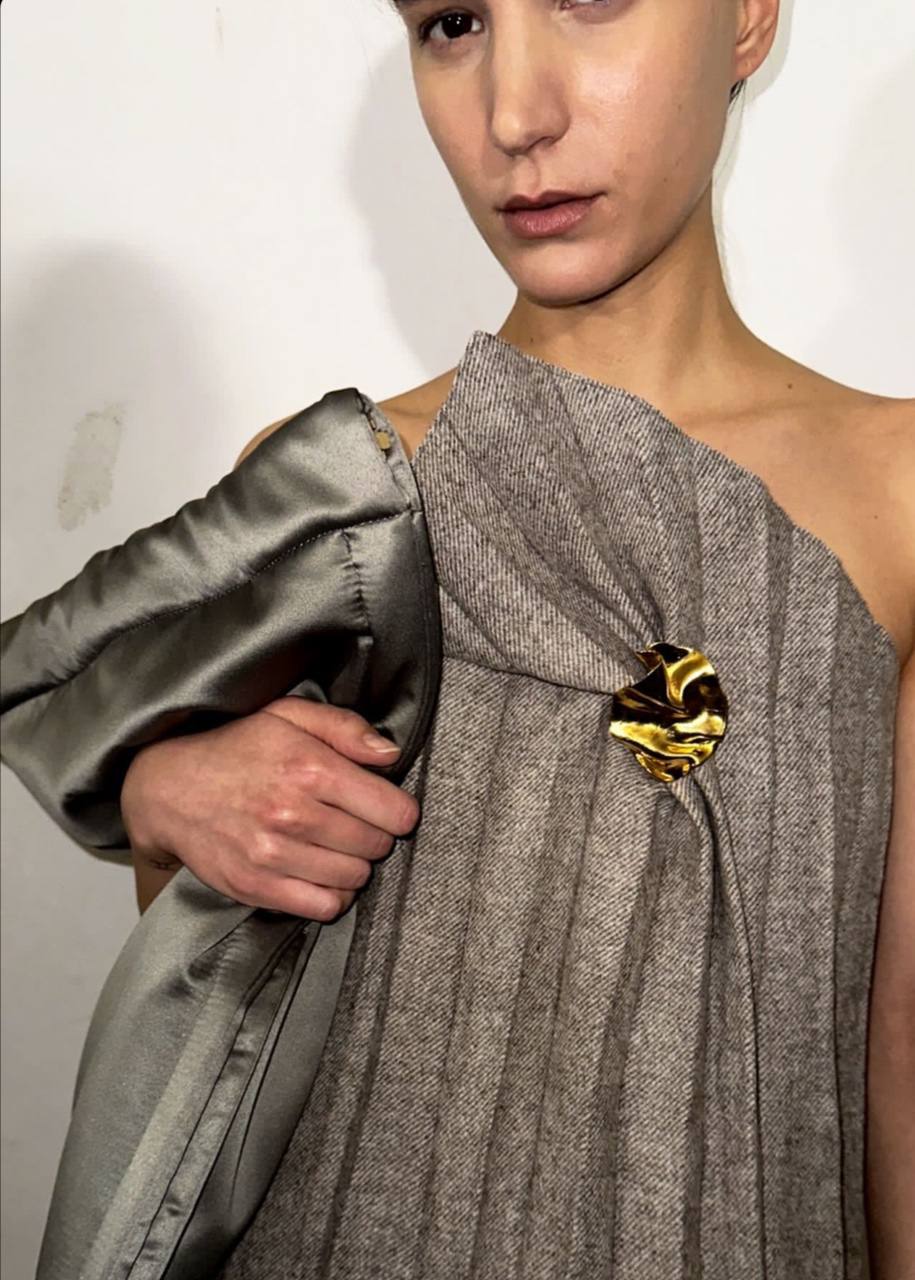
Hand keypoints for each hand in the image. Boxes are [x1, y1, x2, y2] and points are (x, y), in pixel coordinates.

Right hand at [120, 697, 419, 919]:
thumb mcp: (289, 715)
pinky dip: (333, 895)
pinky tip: (322, 874)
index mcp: (309, 767)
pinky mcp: (256, 887)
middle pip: (377, 845)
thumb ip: (345, 728)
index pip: (393, 810)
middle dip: (376, 835)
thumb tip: (390, 755)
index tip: (388, 807)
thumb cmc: (236, 748)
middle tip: (357, 823)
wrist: (169, 789)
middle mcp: (293, 813)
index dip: (399, 810)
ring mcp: (273, 855)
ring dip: (355, 864)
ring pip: (355, 877)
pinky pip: (323, 907)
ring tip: (336, 846)